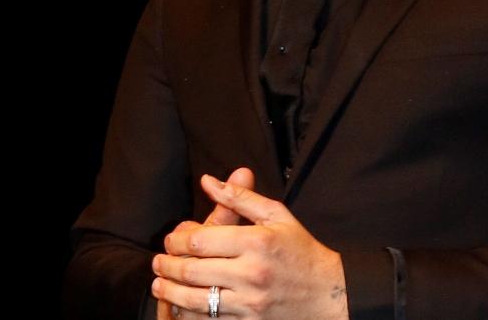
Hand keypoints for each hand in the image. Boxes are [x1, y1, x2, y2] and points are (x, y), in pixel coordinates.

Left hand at [152, 174, 347, 319]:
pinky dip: (188, 315)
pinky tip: (180, 307)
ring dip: (169, 293)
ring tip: (159, 286)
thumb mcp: (277, 216)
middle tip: (157, 263)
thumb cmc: (302, 252)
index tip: (170, 240)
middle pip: (192, 271)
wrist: (329, 295)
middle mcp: (251, 274)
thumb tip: (208, 181)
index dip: (177, 240)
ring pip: (195, 301)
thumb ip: (241, 198)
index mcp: (257, 242)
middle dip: (167, 267)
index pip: (201, 241)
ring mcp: (249, 303)